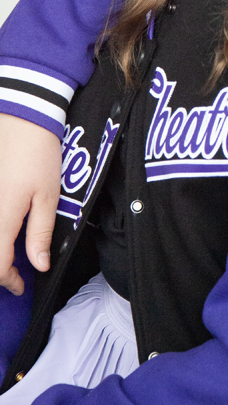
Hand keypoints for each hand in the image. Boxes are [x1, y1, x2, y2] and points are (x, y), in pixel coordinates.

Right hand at [0, 114, 60, 294]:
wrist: (22, 118)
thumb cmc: (38, 155)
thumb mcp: (47, 196)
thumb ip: (40, 234)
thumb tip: (38, 265)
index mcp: (0, 219)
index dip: (9, 281)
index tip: (22, 286)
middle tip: (13, 275)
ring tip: (7, 257)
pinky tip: (2, 233)